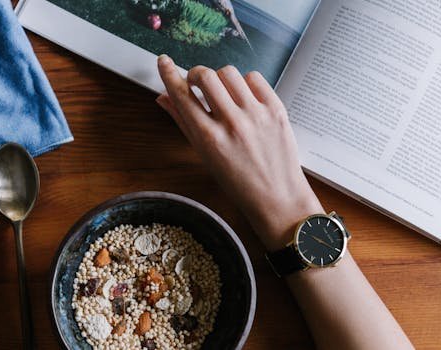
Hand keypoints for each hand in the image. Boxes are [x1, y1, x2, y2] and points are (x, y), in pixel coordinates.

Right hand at [156, 55, 322, 249]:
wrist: (277, 197)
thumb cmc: (238, 182)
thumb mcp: (204, 156)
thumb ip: (183, 123)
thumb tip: (163, 98)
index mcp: (209, 138)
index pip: (182, 95)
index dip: (169, 74)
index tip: (163, 61)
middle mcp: (232, 123)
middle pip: (205, 75)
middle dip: (196, 74)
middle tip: (197, 83)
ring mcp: (256, 114)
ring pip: (229, 72)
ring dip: (220, 78)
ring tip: (223, 93)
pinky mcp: (276, 109)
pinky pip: (254, 78)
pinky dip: (244, 82)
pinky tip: (243, 97)